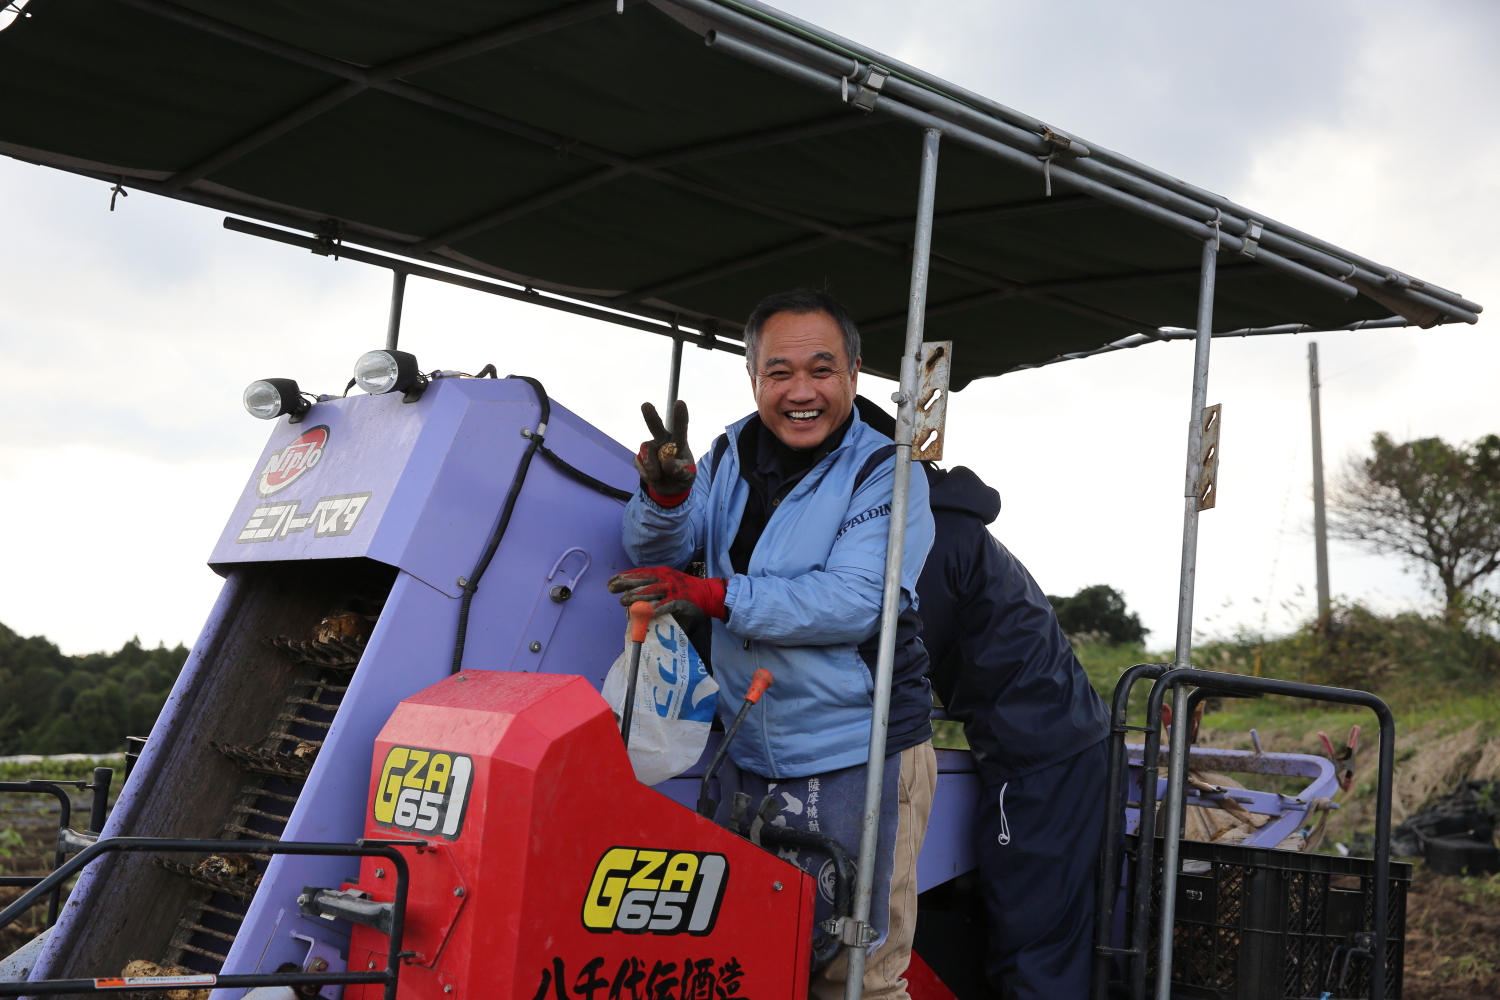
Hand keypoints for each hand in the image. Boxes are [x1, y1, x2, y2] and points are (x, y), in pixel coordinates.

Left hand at [608, 566, 726, 620]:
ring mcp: (672, 589)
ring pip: (650, 592)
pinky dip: (654, 609)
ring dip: (635, 597)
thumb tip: (632, 596)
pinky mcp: (679, 600)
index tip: (611, 582)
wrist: (708, 594)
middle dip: (625, 584)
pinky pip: (664, 605)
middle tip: (612, 589)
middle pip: (641, 580)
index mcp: (661, 572)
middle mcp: (665, 578)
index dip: (623, 576)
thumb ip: (653, 588)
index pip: (639, 573)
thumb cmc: (685, 589)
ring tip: (623, 601)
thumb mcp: (667, 583)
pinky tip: (644, 613)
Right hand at [634, 401, 694, 503]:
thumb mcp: (688, 477)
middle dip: (651, 416)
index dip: (680, 416)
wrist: (670, 489)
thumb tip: (666, 464)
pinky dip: (646, 474)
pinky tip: (654, 478)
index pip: (680, 428)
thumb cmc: (682, 477)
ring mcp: (650, 449)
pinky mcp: (640, 458)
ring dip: (651, 465)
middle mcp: (663, 441)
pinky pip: (640, 463)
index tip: (679, 403)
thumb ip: (681, 471)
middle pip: (656, 427)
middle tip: (646, 405)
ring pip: (646, 450)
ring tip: (657, 477)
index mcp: (679, 442)